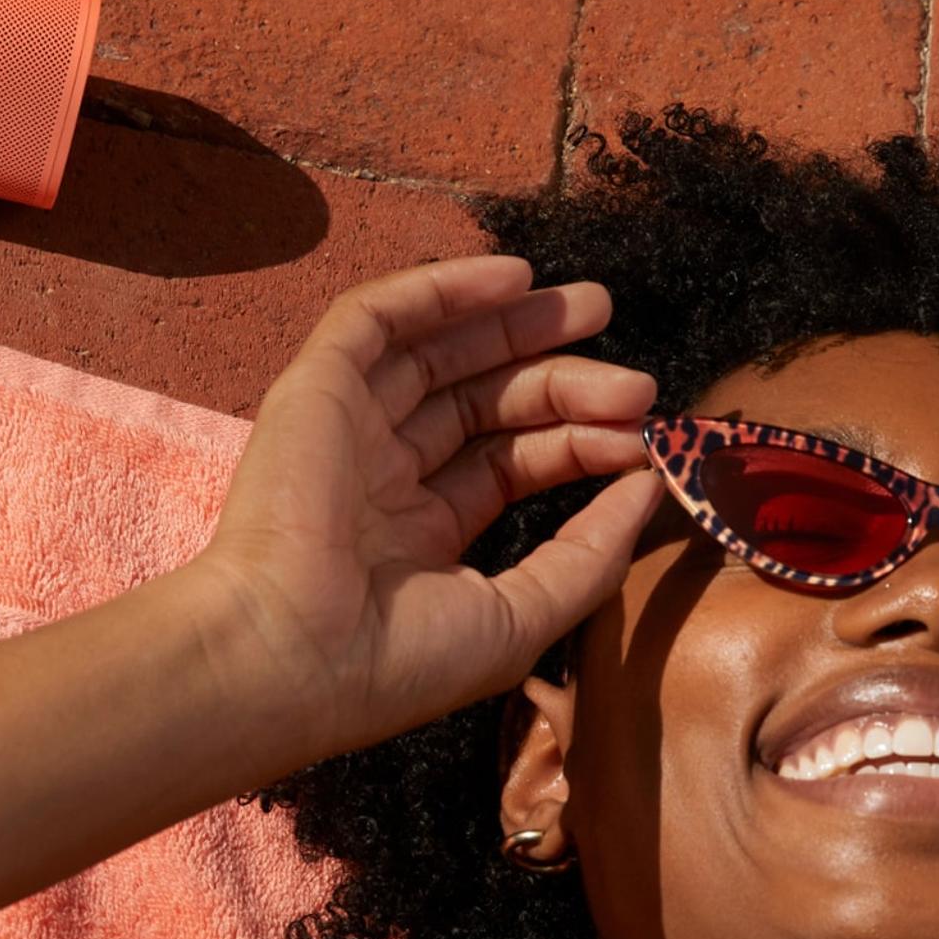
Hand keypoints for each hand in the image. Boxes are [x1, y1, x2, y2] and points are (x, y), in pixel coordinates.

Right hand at [182, 254, 664, 759]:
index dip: (580, 443)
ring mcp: (347, 430)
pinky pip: (378, 318)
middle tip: (637, 381)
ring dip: (516, 323)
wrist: (289, 658)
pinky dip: (441, 288)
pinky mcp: (315, 390)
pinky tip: (512, 277)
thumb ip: (590, 553)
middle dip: (562, 378)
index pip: (513, 464)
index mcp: (419, 534)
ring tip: (596, 306)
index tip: (642, 437)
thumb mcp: (520, 615)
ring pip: (440, 352)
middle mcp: (382, 476)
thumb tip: (648, 486)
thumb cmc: (396, 662)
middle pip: (486, 403)